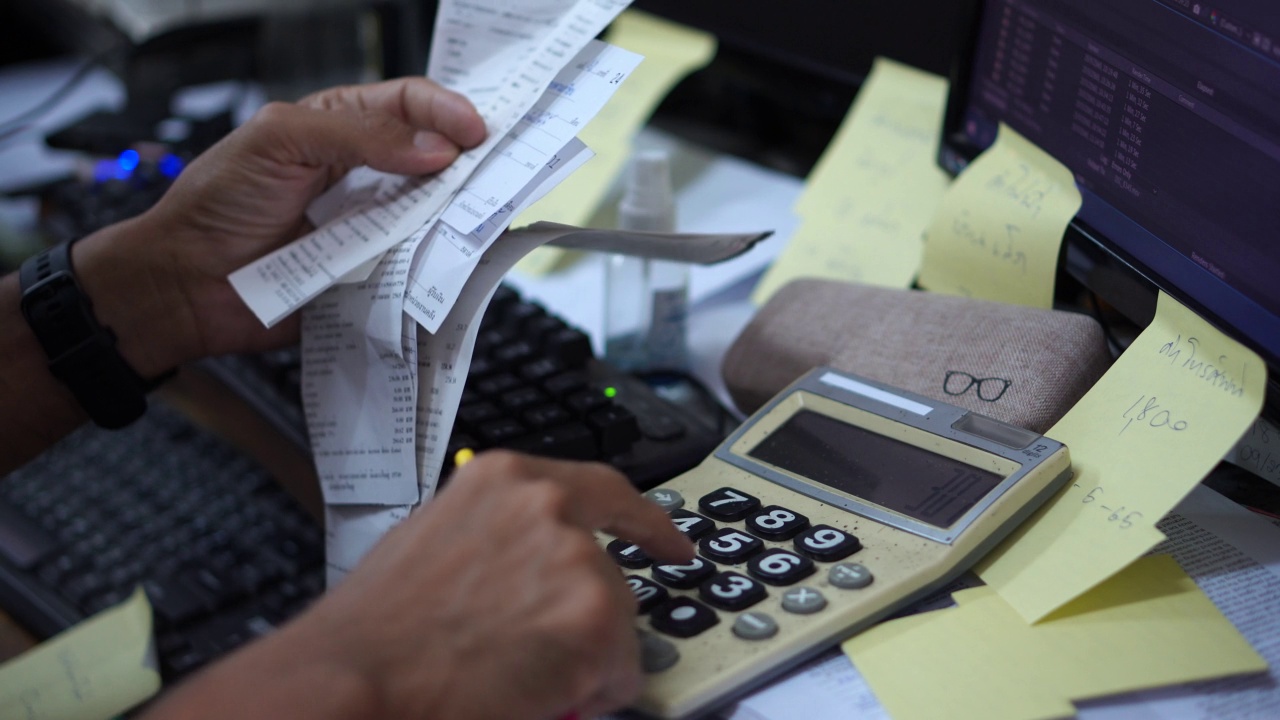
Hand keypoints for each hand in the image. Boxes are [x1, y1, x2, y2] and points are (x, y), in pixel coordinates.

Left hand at [73, 77, 485, 376]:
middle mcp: (365, 175)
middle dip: (470, 161)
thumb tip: (433, 148)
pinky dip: (437, 263)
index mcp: (341, 127)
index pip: (409, 104)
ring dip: (458, 213)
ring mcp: (372, 227)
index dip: (447, 111)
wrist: (186, 287)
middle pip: (435, 160)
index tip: (477, 131)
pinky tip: (453, 258)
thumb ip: (356, 136)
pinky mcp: (372, 275)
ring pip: (434, 214)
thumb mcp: (279, 141)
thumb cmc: (216, 204)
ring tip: (484, 213)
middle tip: (501, 167)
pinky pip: (416, 267)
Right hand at [293, 452, 693, 719]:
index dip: (644, 522)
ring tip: (509, 678)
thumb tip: (530, 578)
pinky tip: (529, 696)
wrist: (355, 680)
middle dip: (583, 622)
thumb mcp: (434, 544)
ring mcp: (576, 557)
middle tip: (535, 657)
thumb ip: (496, 540)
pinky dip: (588, 694)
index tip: (673, 543)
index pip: (602, 489)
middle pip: (607, 574)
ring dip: (578, 660)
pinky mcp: (595, 614)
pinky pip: (619, 672)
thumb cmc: (376, 631)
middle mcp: (547, 505)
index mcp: (502, 480)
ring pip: (614, 626)